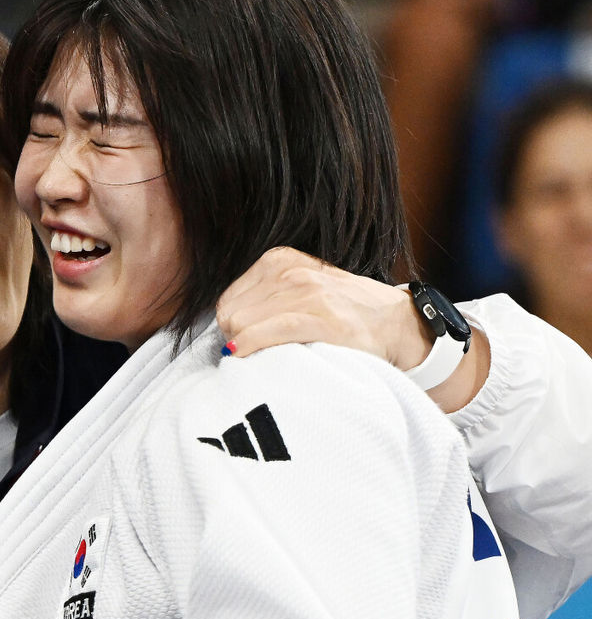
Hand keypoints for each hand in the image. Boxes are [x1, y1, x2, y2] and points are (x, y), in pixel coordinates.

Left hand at [216, 247, 490, 411]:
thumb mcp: (298, 290)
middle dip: (238, 338)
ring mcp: (307, 292)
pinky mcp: (321, 318)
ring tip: (268, 359)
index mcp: (278, 259)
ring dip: (248, 349)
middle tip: (258, 355)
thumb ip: (262, 300)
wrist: (396, 325)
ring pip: (243, 325)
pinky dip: (252, 348)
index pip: (227, 300)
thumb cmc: (341, 315)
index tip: (248, 344)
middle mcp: (289, 269)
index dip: (233, 328)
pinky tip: (250, 358)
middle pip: (230, 314)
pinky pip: (267, 333)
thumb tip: (222, 330)